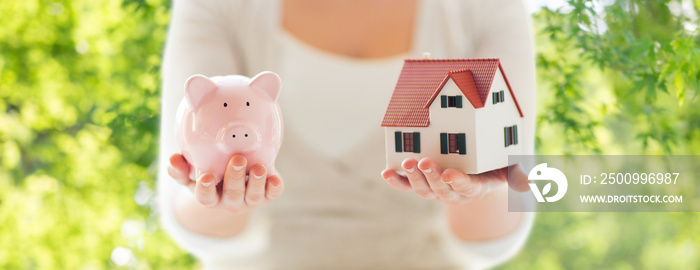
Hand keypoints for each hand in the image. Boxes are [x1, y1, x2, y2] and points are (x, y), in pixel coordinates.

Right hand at [167, 154, 283, 213]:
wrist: (234, 178)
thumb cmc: (209, 173)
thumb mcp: (191, 173)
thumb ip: (180, 168)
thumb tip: (173, 158)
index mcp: (210, 198)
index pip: (205, 198)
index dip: (206, 189)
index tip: (206, 177)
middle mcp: (230, 202)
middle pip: (232, 194)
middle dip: (235, 178)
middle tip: (237, 159)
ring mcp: (249, 200)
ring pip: (253, 196)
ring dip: (256, 182)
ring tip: (258, 167)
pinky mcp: (266, 194)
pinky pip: (272, 193)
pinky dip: (274, 187)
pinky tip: (275, 179)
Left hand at [381, 158, 529, 204]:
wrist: (475, 173)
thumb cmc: (493, 167)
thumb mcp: (508, 168)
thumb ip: (517, 173)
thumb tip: (531, 179)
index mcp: (474, 188)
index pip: (466, 187)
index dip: (457, 181)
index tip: (449, 174)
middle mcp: (453, 193)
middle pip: (441, 189)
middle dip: (431, 176)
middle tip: (424, 162)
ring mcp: (435, 191)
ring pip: (423, 189)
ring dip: (413, 177)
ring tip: (408, 163)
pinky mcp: (421, 185)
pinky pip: (407, 187)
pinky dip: (396, 181)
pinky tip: (386, 173)